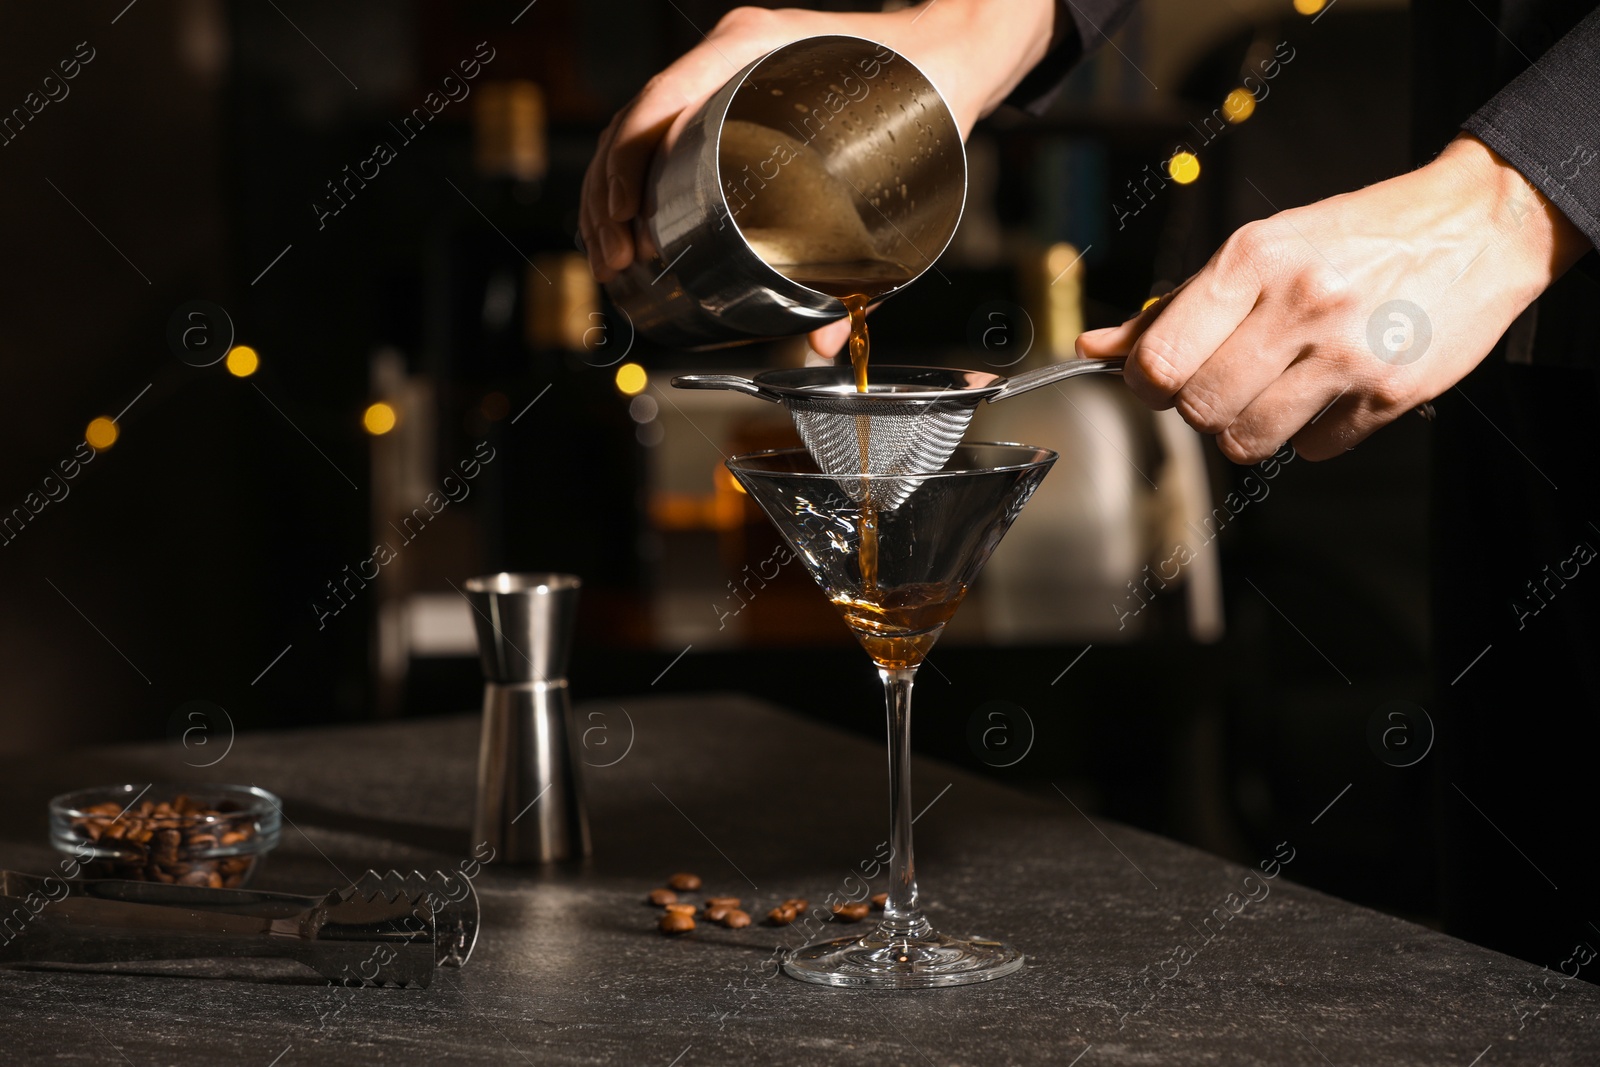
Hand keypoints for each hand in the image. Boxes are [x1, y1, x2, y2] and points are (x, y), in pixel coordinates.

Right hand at [580, 1, 1058, 292]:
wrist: (949, 49)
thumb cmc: (927, 88)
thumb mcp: (901, 167)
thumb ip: (872, 267)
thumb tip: (829, 340)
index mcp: (754, 47)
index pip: (662, 100)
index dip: (629, 165)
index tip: (628, 224)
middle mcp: (728, 53)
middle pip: (635, 119)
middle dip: (610, 194)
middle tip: (616, 259)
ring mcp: (723, 70)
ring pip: (638, 126)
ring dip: (612, 188)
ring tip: (613, 252)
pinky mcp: (727, 94)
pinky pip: (662, 128)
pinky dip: (636, 174)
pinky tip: (629, 219)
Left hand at [1076, 134, 1591, 462]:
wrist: (1477, 225)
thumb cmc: (1356, 237)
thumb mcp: (1257, 250)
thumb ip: (1172, 307)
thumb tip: (1093, 347)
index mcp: (1253, 260)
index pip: (1160, 360)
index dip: (1147, 382)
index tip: (1159, 377)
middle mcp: (1299, 305)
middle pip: (1198, 409)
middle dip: (1198, 406)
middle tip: (1225, 380)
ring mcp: (1348, 353)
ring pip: (1247, 441)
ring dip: (1248, 428)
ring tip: (1274, 389)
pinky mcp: (1391, 393)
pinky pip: (1314, 450)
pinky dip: (1312, 433)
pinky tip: (1330, 390)